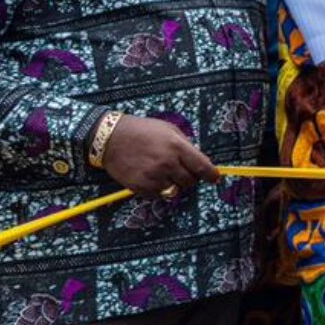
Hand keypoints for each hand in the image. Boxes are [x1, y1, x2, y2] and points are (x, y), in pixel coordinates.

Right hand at [100, 114, 218, 195]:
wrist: (110, 138)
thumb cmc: (141, 130)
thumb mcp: (168, 129)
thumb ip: (185, 144)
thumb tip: (199, 159)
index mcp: (176, 147)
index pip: (202, 167)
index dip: (211, 175)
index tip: (214, 178)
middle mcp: (166, 163)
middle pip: (190, 182)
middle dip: (190, 178)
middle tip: (182, 171)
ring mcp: (153, 176)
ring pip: (176, 190)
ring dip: (174, 184)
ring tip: (165, 173)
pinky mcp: (140, 187)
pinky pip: (159, 195)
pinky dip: (159, 189)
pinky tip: (152, 178)